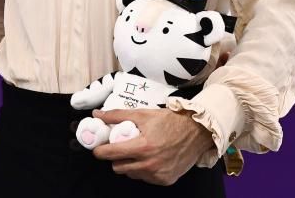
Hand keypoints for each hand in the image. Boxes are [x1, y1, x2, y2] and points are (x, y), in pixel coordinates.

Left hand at [91, 108, 214, 185]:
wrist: (196, 132)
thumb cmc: (170, 121)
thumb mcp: (142, 114)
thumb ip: (117, 115)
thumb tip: (98, 115)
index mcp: (143, 147)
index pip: (112, 154)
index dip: (100, 151)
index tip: (97, 148)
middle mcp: (150, 164)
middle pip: (118, 167)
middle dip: (114, 158)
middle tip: (118, 148)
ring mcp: (158, 174)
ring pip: (131, 174)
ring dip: (128, 165)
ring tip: (135, 152)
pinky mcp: (166, 180)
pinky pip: (145, 178)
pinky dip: (142, 170)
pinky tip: (148, 159)